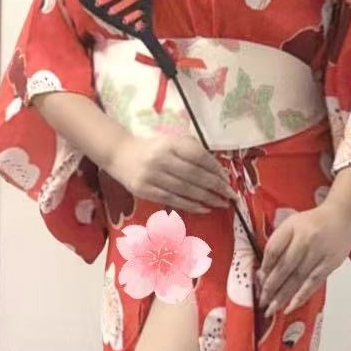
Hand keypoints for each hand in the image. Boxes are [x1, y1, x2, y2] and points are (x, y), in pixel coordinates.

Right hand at [105, 134, 235, 213]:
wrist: (119, 154)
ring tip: (221, 203)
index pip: (198, 157)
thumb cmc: (153, 149)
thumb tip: (218, 172)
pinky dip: (191, 205)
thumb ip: (192, 151)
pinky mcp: (144, 190)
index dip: (215, 168)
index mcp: (170, 143)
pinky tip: (204, 208)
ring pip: (185, 190)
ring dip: (207, 198)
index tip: (227, 178)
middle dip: (216, 186)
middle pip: (194, 175)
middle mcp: (160, 158)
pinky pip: (172, 200)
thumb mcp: (171, 142)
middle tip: (231, 195)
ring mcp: (151, 175)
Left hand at [257, 204, 350, 317]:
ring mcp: (319, 252)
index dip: (265, 268)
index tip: (258, 281)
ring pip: (298, 278)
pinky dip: (301, 296)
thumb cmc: (312, 223)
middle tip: (262, 302)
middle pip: (284, 267)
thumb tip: (264, 272)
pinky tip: (291, 306)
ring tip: (272, 309)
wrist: (341, 216)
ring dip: (283, 296)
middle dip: (271, 287)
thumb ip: (278, 244)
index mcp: (292, 227)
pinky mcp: (331, 263)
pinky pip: (314, 282)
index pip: (273, 250)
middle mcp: (305, 239)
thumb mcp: (291, 225)